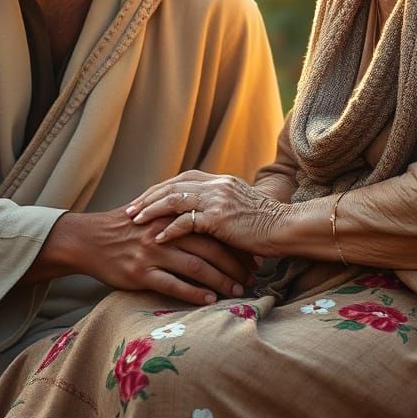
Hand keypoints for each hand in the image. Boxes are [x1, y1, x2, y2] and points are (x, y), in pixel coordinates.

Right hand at [26, 206, 251, 306]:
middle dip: (235, 264)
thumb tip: (212, 220)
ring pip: (196, 268)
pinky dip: (194, 294)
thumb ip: (180, 214)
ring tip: (238, 291)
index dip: (234, 242)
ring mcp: (152, 253)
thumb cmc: (126, 227)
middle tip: (252, 277)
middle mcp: (165, 232)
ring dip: (221, 281)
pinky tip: (210, 301)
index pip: (212, 228)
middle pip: (210, 248)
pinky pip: (173, 286)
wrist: (89, 239)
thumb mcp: (154, 212)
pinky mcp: (140, 273)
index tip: (252, 254)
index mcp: (171, 215)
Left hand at [126, 170, 288, 254]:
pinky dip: (169, 229)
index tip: (144, 199)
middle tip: (129, 210)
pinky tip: (157, 238)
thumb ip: (222, 207)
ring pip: (174, 199)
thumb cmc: (267, 225)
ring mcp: (217, 199)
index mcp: (221, 181)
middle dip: (148, 197)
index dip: (161, 189)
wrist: (287, 228)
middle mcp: (217, 185)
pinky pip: (186, 221)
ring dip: (152, 210)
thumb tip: (204, 217)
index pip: (182, 178)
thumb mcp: (242, 208)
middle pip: (173, 185)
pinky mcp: (219, 217)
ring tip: (135, 221)